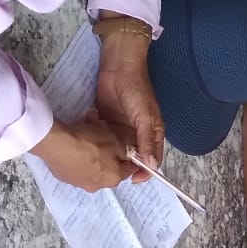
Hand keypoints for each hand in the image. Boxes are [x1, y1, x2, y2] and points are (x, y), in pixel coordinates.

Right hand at [29, 118, 130, 190]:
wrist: (56, 144)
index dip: (130, 156)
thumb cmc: (88, 142)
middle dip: (109, 154)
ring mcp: (81, 184)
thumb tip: (129, 155)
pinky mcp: (66, 179)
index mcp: (114, 178)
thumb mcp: (114, 140)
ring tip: (86, 139)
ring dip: (93, 156)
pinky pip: (77, 168)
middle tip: (104, 138)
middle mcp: (99, 186)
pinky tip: (74, 146)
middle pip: (110, 169)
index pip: (129, 168)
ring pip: (93, 168)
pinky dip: (78, 159)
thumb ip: (125, 150)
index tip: (127, 147)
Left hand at [95, 43, 164, 175]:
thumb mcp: (145, 117)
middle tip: (113, 170)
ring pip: (118, 150)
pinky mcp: (108, 123)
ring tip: (102, 160)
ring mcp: (122, 129)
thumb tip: (151, 165)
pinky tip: (94, 144)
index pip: (152, 159)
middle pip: (134, 157)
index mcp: (152, 134)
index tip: (133, 180)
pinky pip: (105, 139)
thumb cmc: (137, 90)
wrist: (118, 67)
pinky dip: (100, 142)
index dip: (145, 172)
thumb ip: (147, 141)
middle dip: (125, 165)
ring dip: (111, 155)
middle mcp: (138, 134)